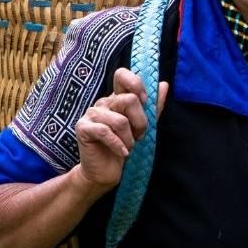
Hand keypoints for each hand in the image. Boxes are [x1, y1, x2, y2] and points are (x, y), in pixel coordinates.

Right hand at [74, 68, 160, 189]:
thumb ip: (153, 106)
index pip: (122, 75)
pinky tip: (122, 153)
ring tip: (127, 147)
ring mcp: (91, 114)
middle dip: (140, 122)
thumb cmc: (124, 147)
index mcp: (116, 98)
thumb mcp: (142, 126)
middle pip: (129, 100)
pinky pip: (105, 132)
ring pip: (120, 120)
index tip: (144, 103)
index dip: (136, 85)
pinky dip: (118, 145)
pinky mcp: (83, 128)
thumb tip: (164, 85)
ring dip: (129, 139)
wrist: (106, 172)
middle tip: (138, 136)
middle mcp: (103, 103)